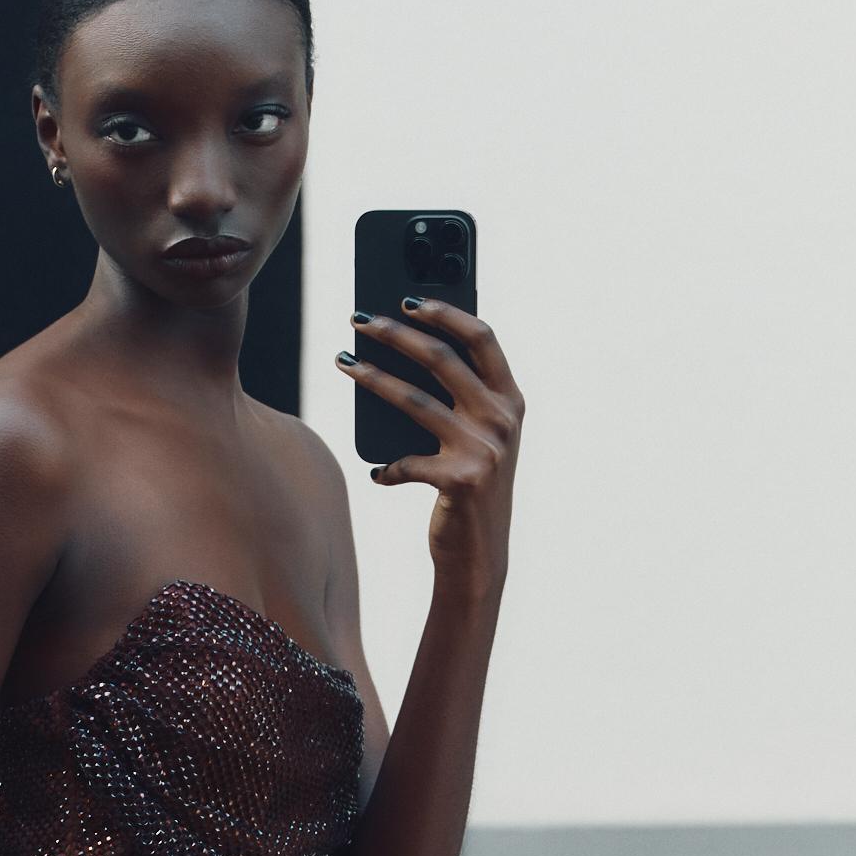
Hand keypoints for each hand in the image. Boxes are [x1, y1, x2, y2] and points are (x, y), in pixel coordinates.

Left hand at [335, 300, 523, 592]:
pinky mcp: (460, 480)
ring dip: (371, 377)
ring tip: (343, 362)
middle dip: (395, 334)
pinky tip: (377, 472)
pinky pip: (407, 462)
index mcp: (511, 400)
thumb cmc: (470, 490)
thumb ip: (459, 400)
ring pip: (413, 400)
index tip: (408, 298)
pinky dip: (387, 468)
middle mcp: (502, 419)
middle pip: (441, 358)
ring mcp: (484, 449)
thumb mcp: (477, 440)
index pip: (482, 337)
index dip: (445, 311)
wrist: (481, 557)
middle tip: (359, 321)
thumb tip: (403, 352)